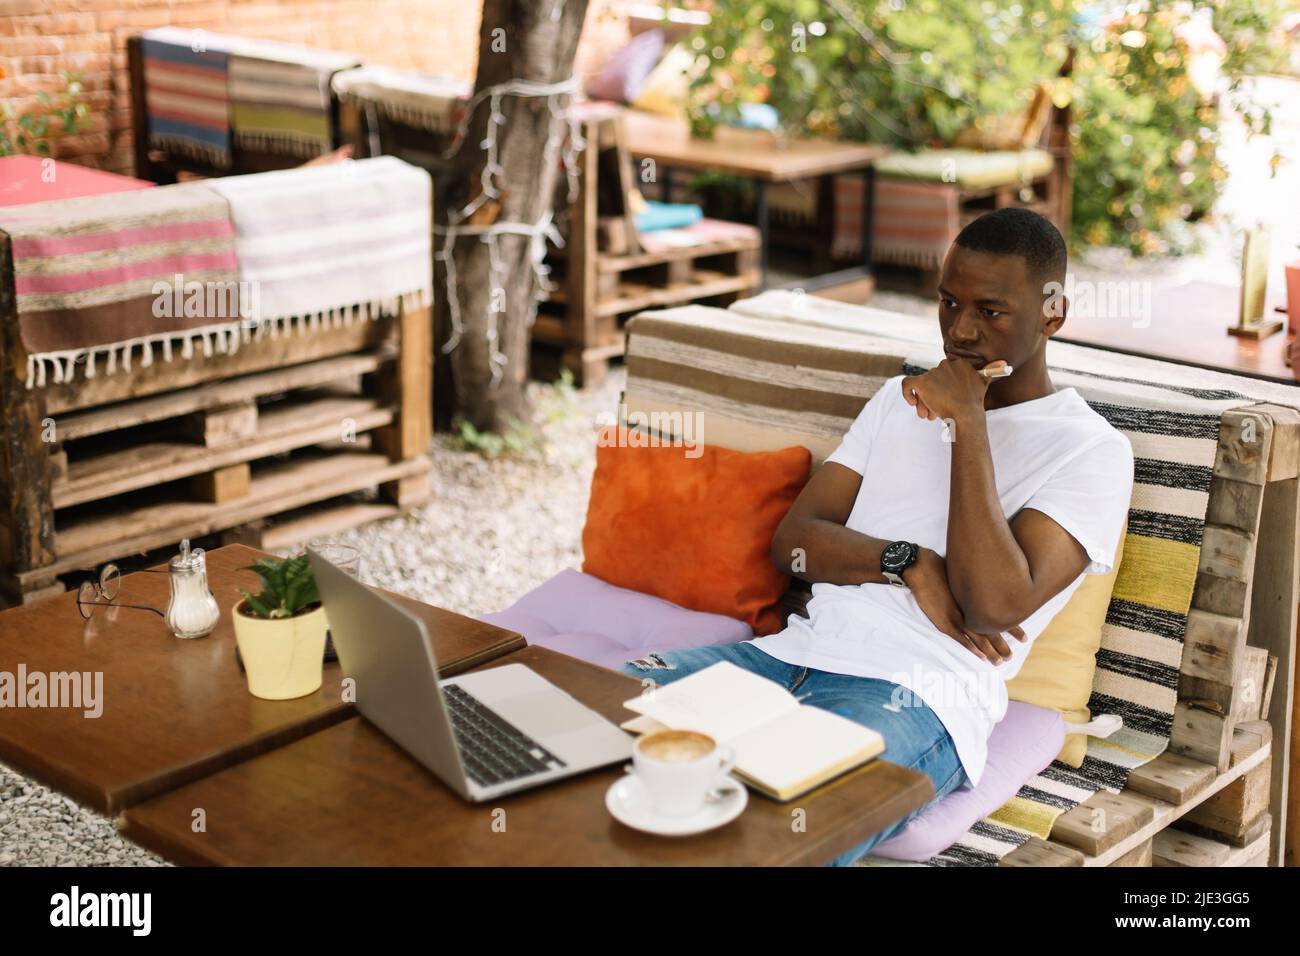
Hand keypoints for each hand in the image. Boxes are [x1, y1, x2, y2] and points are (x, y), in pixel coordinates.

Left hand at [901, 358, 1006, 423]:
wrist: (967, 416)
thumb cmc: (974, 403)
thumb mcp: (985, 383)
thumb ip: (992, 371)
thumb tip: (1006, 364)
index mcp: (958, 362)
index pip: (944, 375)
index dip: (944, 389)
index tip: (949, 401)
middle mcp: (945, 364)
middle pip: (933, 382)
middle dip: (933, 398)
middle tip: (936, 413)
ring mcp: (933, 373)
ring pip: (922, 387)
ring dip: (924, 402)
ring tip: (929, 415)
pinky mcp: (922, 382)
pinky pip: (907, 384)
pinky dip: (906, 394)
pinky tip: (913, 403)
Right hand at [904, 548, 1024, 664]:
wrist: (921, 566)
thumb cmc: (940, 565)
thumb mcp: (964, 571)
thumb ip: (976, 582)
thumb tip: (990, 583)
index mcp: (978, 597)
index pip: (1000, 616)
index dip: (1013, 628)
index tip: (1024, 639)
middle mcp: (971, 608)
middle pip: (992, 630)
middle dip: (1002, 645)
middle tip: (1011, 657)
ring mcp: (958, 616)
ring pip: (979, 637)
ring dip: (991, 651)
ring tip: (1000, 662)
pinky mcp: (944, 621)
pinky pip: (961, 638)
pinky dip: (972, 648)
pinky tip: (982, 657)